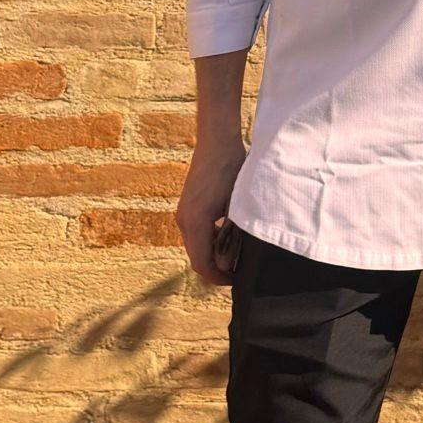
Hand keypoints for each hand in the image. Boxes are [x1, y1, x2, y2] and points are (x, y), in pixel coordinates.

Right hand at [177, 138, 247, 283]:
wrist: (217, 141)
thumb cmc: (231, 169)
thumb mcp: (237, 205)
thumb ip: (232, 235)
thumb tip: (229, 262)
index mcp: (195, 222)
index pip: (202, 264)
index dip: (219, 277)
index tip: (237, 281)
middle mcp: (183, 220)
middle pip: (196, 258)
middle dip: (216, 270)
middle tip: (239, 273)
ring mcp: (183, 213)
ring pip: (195, 246)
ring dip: (212, 255)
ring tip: (236, 257)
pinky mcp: (187, 207)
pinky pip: (195, 234)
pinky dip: (209, 242)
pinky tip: (227, 237)